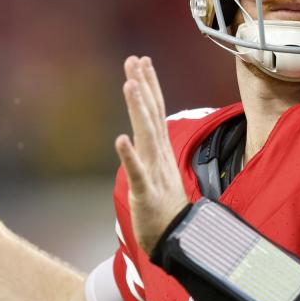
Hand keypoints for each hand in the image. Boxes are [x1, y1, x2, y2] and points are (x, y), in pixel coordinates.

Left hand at [115, 56, 190, 254]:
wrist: (178, 239)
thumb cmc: (166, 208)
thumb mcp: (159, 172)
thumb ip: (152, 151)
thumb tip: (139, 132)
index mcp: (162, 151)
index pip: (156, 111)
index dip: (150, 85)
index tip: (142, 61)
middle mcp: (160, 156)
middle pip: (152, 115)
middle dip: (143, 87)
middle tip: (135, 61)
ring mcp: (155, 173)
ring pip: (146, 136)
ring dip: (138, 110)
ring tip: (130, 85)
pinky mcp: (147, 193)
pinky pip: (138, 172)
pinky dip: (130, 156)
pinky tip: (120, 139)